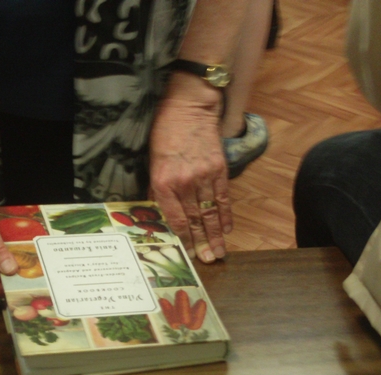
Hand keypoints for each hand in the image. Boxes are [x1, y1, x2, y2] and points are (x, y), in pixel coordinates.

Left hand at [149, 91, 232, 263]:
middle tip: (209, 261)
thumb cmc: (164, 133)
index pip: (175, 218)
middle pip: (195, 220)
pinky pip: (223, 197)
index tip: (189, 254)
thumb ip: (158, 189)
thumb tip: (161, 213)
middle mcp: (184, 182)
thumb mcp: (152, 161)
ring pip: (211, 212)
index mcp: (164, 182)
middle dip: (202, 243)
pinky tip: (227, 229)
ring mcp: (204, 176)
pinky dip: (226, 215)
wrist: (189, 107)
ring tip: (220, 252)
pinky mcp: (219, 169)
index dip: (184, 238)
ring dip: (216, 235)